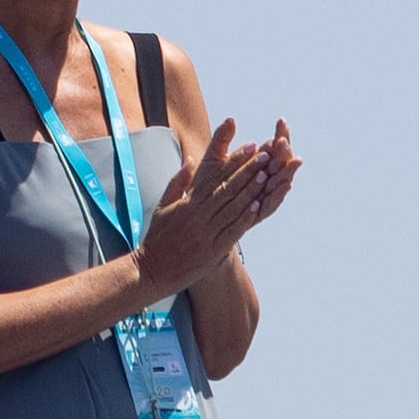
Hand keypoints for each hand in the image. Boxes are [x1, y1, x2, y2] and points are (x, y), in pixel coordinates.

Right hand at [136, 119, 298, 303]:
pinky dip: (245, 218)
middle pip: (227, 188)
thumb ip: (177, 182)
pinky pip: (231, 231)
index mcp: (188, 203)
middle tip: (265, 156)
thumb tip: (191, 161)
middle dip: (248, 171)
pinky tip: (258, 207)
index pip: (215, 177)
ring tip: (266, 176)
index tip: (248, 148)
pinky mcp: (212, 250)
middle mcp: (198, 215)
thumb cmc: (157, 238)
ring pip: (232, 207)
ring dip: (250, 191)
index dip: (233, 161)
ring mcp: (206, 232)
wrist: (151, 270)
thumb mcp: (162, 206)